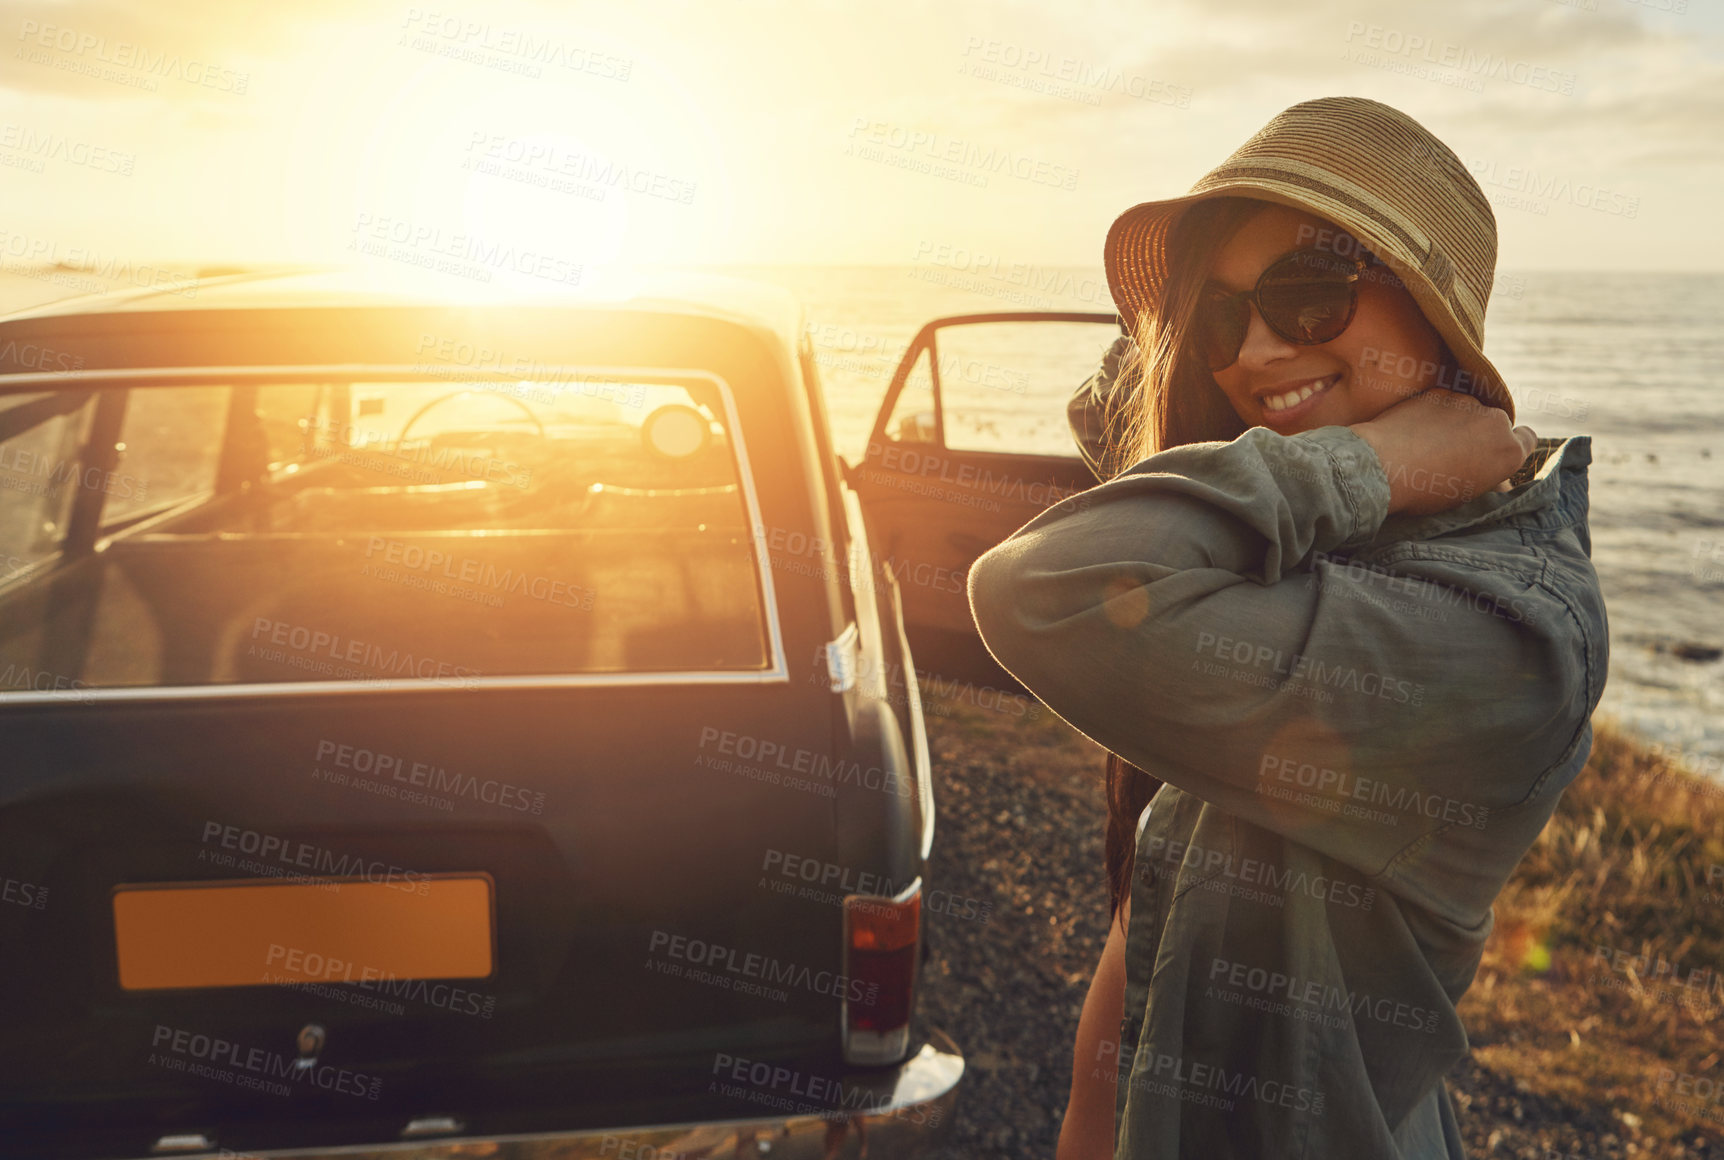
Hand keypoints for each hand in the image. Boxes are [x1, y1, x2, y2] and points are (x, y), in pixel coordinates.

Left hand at [1349, 388, 1535, 516]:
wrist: (1384, 465)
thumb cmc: (1425, 490)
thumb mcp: (1466, 495)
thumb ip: (1488, 477)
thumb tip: (1496, 478)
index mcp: (1509, 451)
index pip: (1527, 438)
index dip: (1510, 444)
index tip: (1492, 452)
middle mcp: (1496, 421)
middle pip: (1495, 423)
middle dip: (1479, 433)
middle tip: (1452, 452)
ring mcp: (1467, 402)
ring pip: (1468, 410)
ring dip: (1456, 420)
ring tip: (1427, 443)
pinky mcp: (1439, 391)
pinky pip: (1443, 402)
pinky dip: (1434, 412)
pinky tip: (1414, 430)